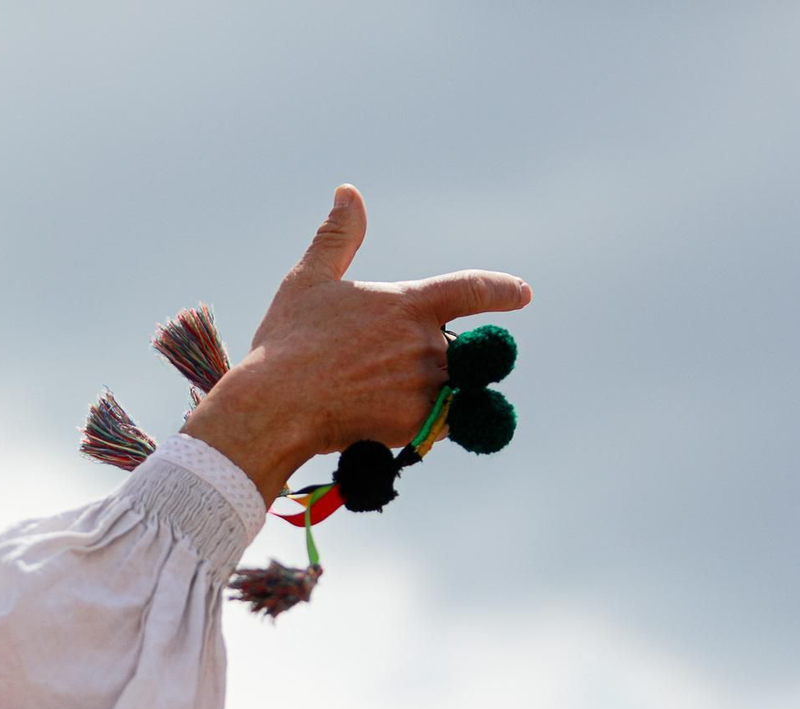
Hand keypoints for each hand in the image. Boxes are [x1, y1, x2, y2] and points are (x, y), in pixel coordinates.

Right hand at [187, 185, 531, 502]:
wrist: (277, 406)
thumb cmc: (289, 341)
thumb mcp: (309, 280)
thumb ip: (338, 237)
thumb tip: (348, 192)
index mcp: (411, 303)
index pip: (474, 290)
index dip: (502, 291)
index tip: (522, 294)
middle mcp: (429, 344)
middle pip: (462, 352)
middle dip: (441, 360)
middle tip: (388, 370)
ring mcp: (427, 386)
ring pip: (453, 391)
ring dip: (434, 393)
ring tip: (384, 398)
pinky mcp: (418, 425)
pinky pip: (438, 426)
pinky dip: (423, 424)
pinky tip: (383, 421)